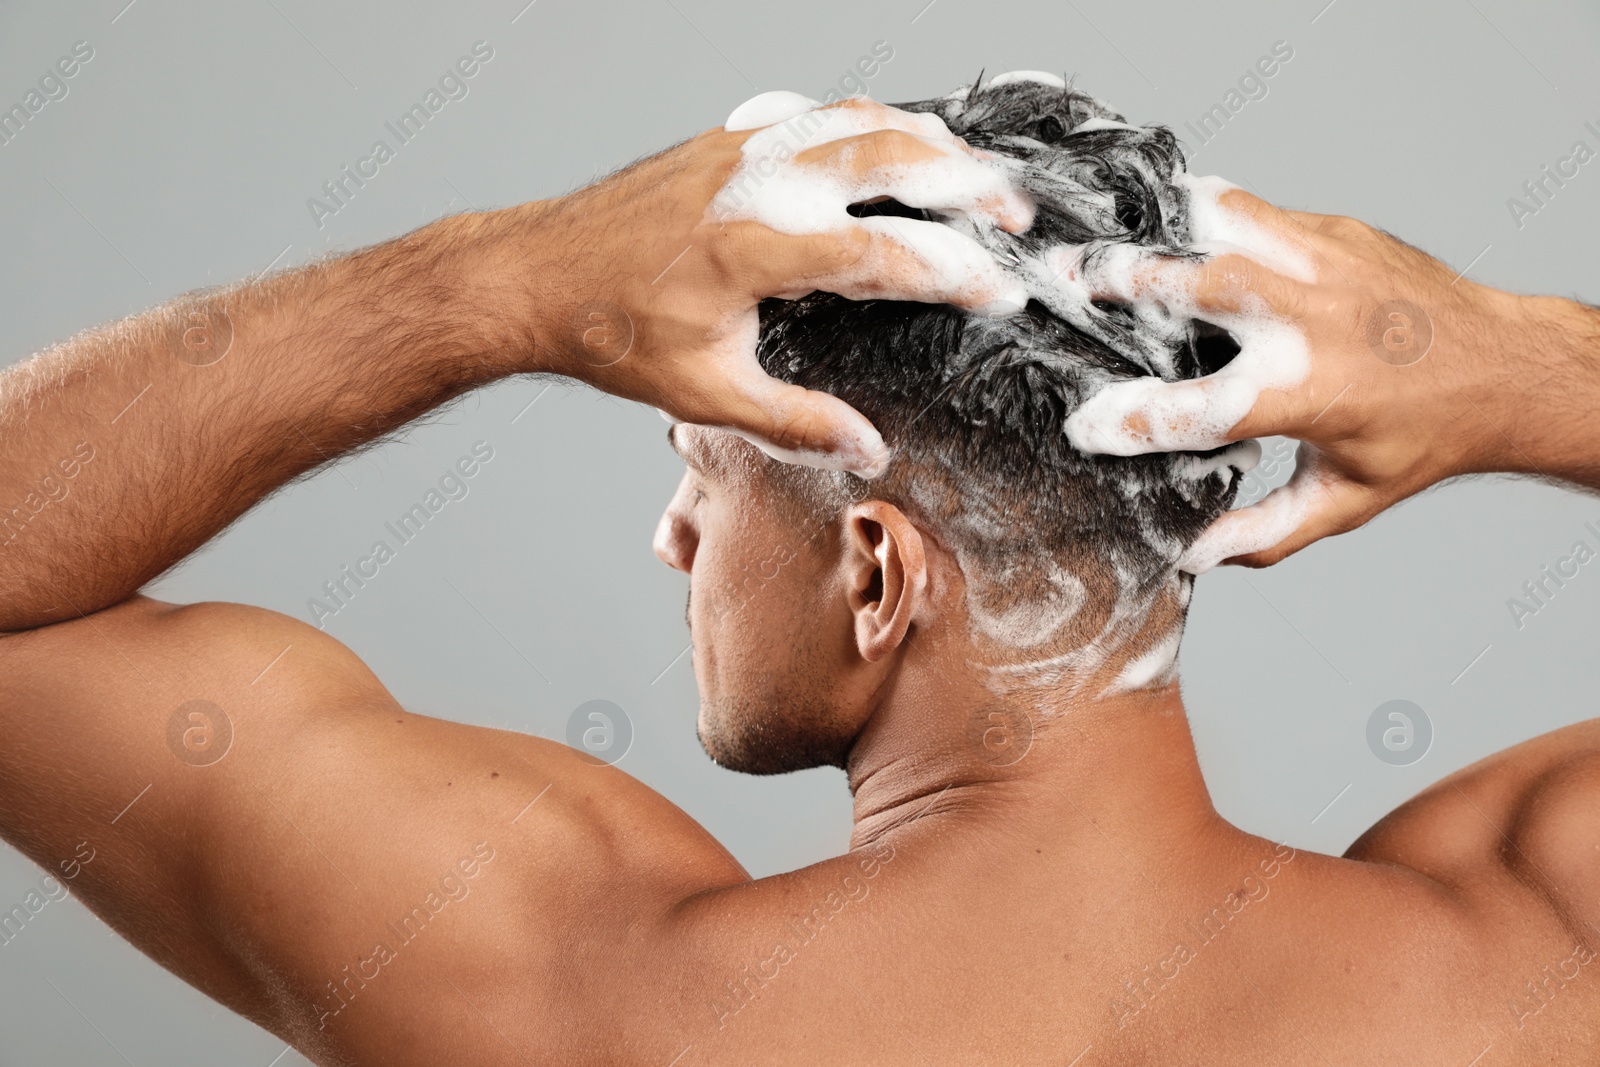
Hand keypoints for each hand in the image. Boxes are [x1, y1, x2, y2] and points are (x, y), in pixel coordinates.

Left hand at [521, 94, 1033, 476]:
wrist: (535, 276)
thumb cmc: (612, 334)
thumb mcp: (708, 396)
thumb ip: (796, 422)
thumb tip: (866, 450)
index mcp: (760, 251)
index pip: (886, 255)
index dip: (955, 274)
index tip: (1000, 291)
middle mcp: (757, 185)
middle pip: (890, 159)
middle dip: (965, 182)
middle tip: (1011, 211)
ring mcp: (739, 150)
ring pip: (855, 119)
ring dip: (922, 137)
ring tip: (969, 165)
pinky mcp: (722, 138)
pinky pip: (810, 111)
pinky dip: (861, 121)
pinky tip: (881, 138)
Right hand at [1063, 187, 1526, 570]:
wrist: (1508, 366)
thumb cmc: (1425, 437)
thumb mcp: (1345, 499)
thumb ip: (1263, 530)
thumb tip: (1191, 551)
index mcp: (1310, 395)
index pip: (1201, 410)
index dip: (1133, 421)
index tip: (1086, 427)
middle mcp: (1316, 323)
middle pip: (1201, 288)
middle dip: (1125, 281)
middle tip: (1067, 274)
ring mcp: (1328, 266)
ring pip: (1227, 226)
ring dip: (1161, 230)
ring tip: (1107, 228)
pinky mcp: (1337, 232)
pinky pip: (1256, 212)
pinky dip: (1205, 215)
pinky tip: (1169, 221)